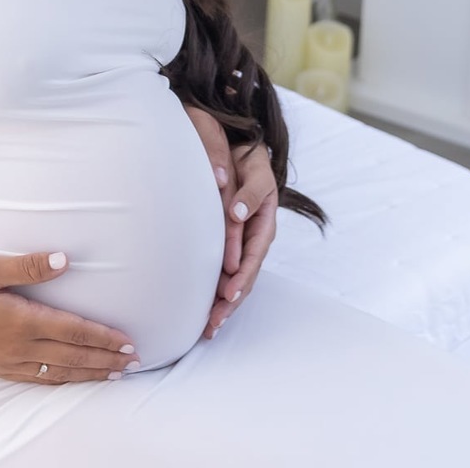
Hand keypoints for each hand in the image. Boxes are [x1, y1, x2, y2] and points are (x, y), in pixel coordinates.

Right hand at [0, 252, 139, 384]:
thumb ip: (27, 266)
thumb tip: (65, 260)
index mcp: (19, 321)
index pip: (72, 330)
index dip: (102, 337)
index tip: (127, 341)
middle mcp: (18, 347)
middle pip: (71, 356)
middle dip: (104, 359)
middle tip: (133, 362)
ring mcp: (6, 362)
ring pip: (57, 372)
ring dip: (88, 373)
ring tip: (112, 374)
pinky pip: (36, 380)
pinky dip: (60, 381)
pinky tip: (68, 379)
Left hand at [182, 105, 278, 336]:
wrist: (237, 143)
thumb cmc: (246, 155)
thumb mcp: (254, 168)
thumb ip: (248, 190)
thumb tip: (237, 213)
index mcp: (263, 217)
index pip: (254, 253)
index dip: (242, 275)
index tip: (229, 293)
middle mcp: (254, 232)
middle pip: (245, 273)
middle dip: (232, 300)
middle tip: (215, 322)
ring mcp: (241, 238)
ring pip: (235, 276)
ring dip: (225, 303)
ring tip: (209, 326)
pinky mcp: (228, 239)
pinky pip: (226, 268)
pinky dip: (217, 289)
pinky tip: (206, 309)